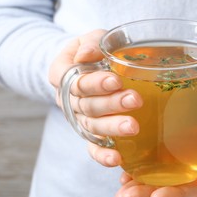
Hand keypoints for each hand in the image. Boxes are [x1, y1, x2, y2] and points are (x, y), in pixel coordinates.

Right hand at [49, 30, 142, 165]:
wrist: (89, 66)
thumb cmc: (94, 49)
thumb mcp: (92, 37)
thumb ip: (91, 43)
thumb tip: (86, 55)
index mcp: (62, 73)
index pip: (74, 81)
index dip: (93, 83)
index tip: (115, 80)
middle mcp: (67, 100)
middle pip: (87, 105)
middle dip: (111, 104)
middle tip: (134, 100)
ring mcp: (78, 118)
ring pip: (92, 126)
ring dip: (112, 127)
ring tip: (133, 126)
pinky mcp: (89, 133)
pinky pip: (92, 147)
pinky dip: (102, 155)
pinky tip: (117, 159)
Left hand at [114, 79, 196, 196]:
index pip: (196, 189)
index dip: (177, 196)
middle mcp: (196, 167)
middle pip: (171, 187)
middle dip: (147, 194)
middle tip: (124, 196)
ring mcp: (182, 155)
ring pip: (159, 175)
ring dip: (138, 183)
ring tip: (119, 187)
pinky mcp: (171, 139)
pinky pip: (153, 154)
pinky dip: (138, 162)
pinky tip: (122, 162)